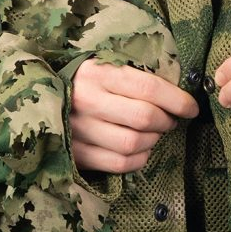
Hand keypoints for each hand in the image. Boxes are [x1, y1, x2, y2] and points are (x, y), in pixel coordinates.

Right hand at [69, 58, 199, 172]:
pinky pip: (120, 164)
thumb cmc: (87, 81)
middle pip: (144, 118)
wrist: (39, 98)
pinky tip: (139, 149)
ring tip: (152, 133)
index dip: (178, 100)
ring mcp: (78, 130)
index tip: (191, 108)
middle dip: (166, 121)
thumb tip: (180, 96)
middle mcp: (86, 100)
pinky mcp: (76, 154)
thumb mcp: (107, 67)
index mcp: (97, 73)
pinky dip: (139, 159)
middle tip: (169, 120)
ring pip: (133, 144)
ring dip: (152, 141)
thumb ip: (137, 77)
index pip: (148, 88)